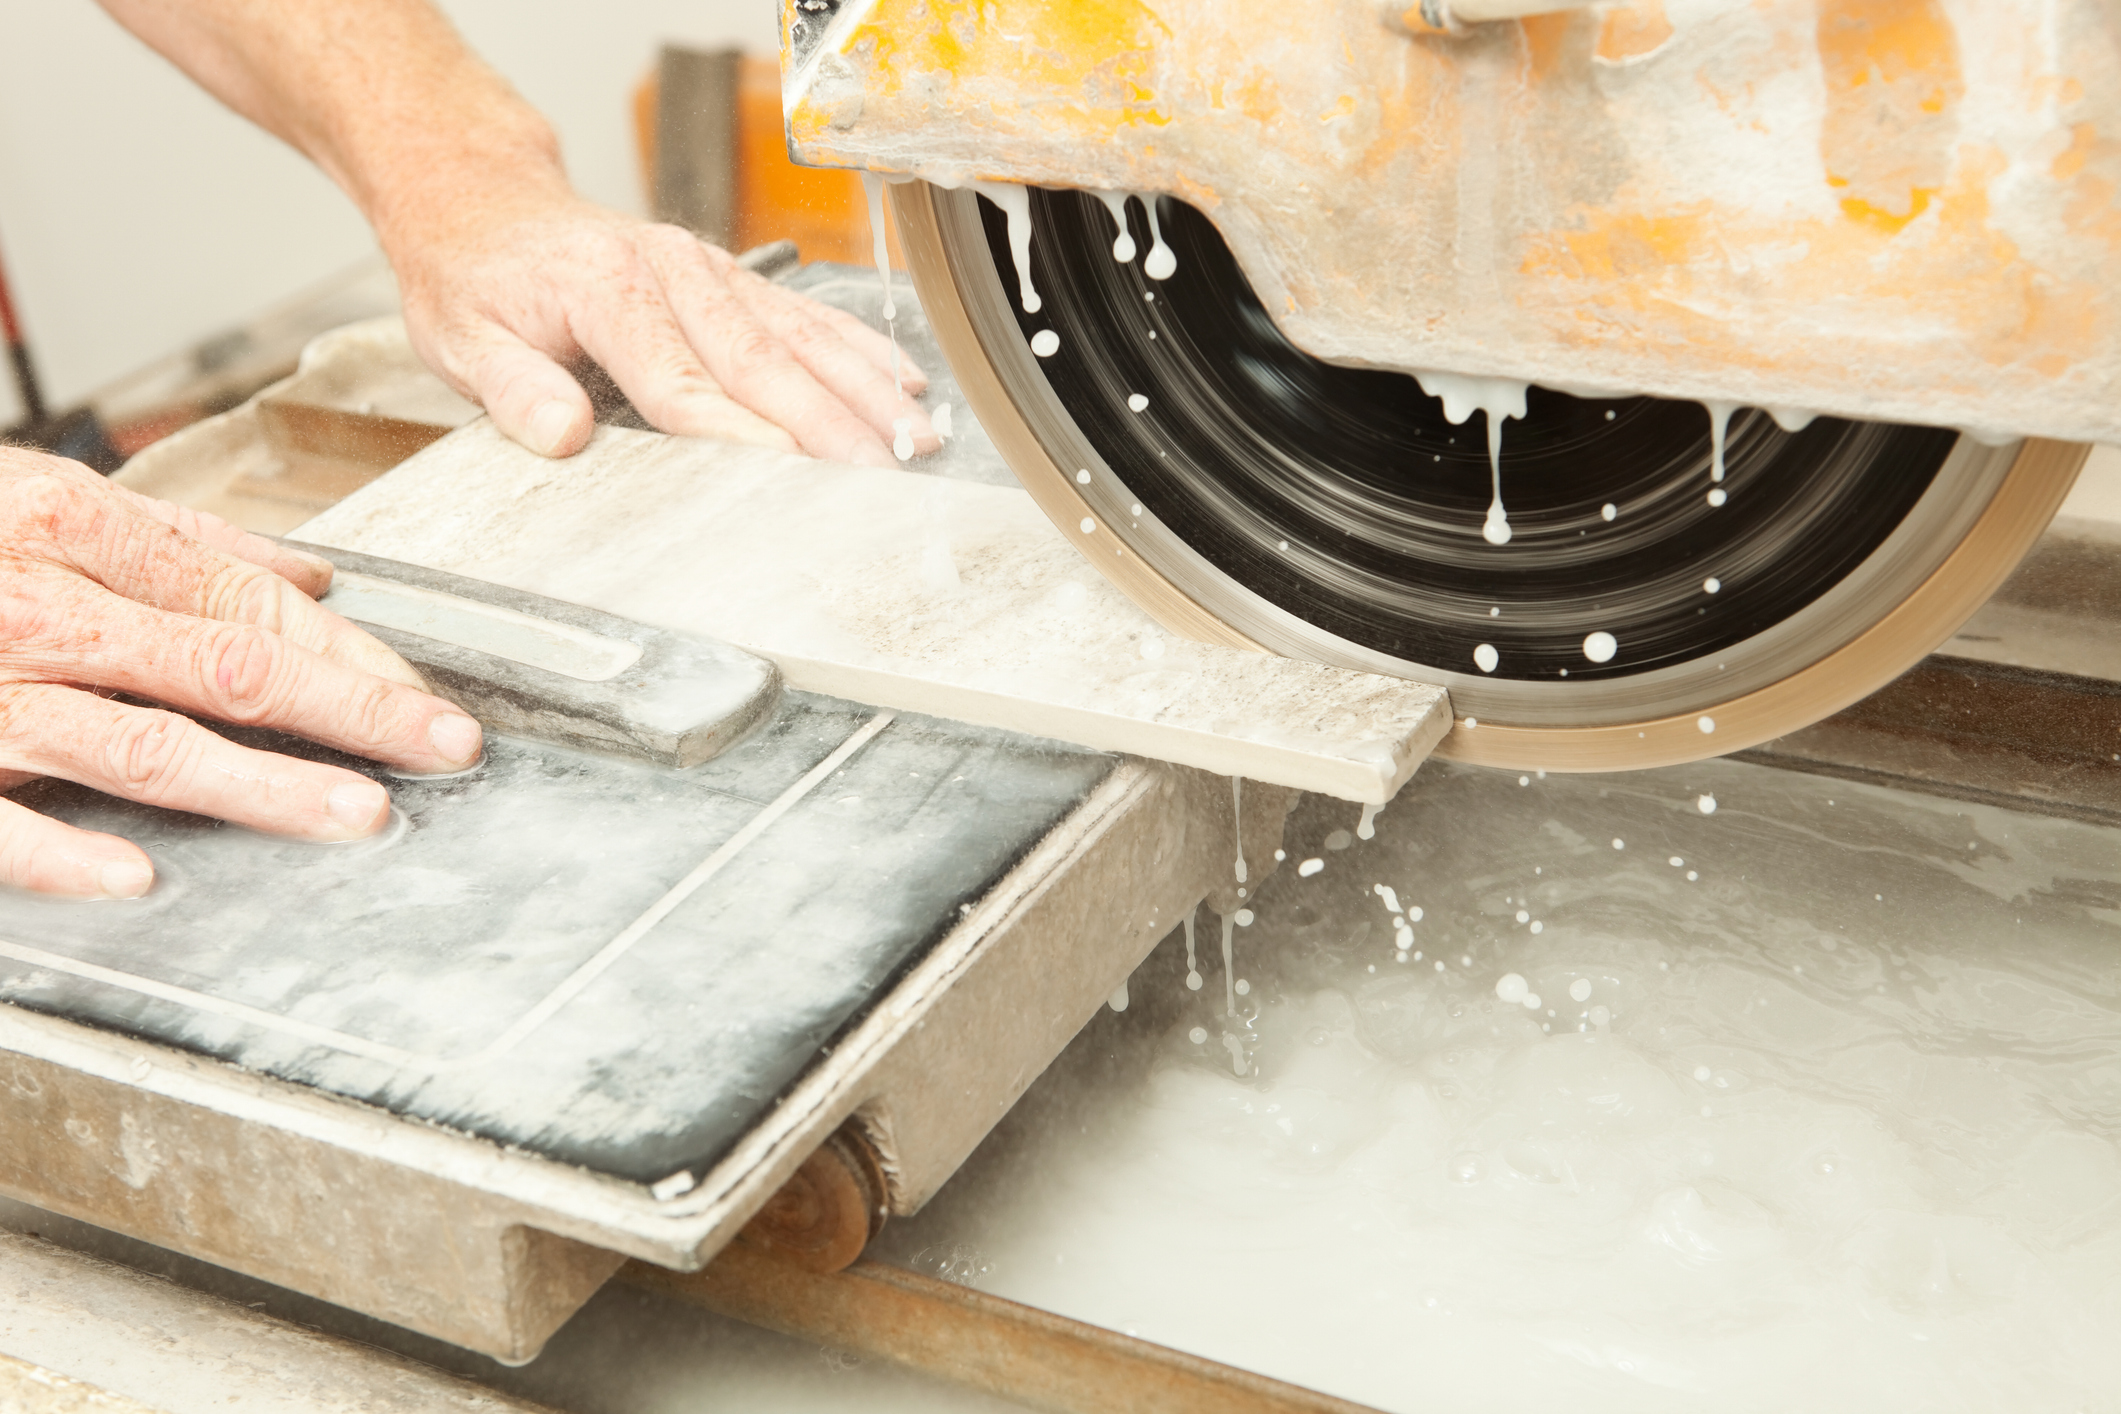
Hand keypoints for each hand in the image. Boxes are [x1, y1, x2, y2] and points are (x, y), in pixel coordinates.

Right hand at [0, 447, 484, 897]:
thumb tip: (313, 571)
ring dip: (257, 783)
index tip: (432, 697)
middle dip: (350, 710)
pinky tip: (137, 878)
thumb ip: (183, 541)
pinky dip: (59, 849)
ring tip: (355, 815)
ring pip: (142, 743)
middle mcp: (40, 605)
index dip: (355, 653)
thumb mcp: (44, 500)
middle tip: (444, 747)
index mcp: (77, 531)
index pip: (250, 602)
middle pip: (226, 663)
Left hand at [390, 189, 942, 467]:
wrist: (488, 206)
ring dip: (864, 390)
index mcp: (608, 292)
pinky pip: (806, 315)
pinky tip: (905, 382)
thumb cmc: (479, 279)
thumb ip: (514, 390)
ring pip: (801, 336)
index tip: (790, 477)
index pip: (682, 383)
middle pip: (763, 361)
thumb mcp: (463, 338)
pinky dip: (859, 351)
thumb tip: (561, 432)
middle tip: (883, 473)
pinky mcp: (730, 278)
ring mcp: (709, 272)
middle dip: (830, 422)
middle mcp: (672, 274)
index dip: (738, 434)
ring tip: (915, 439)